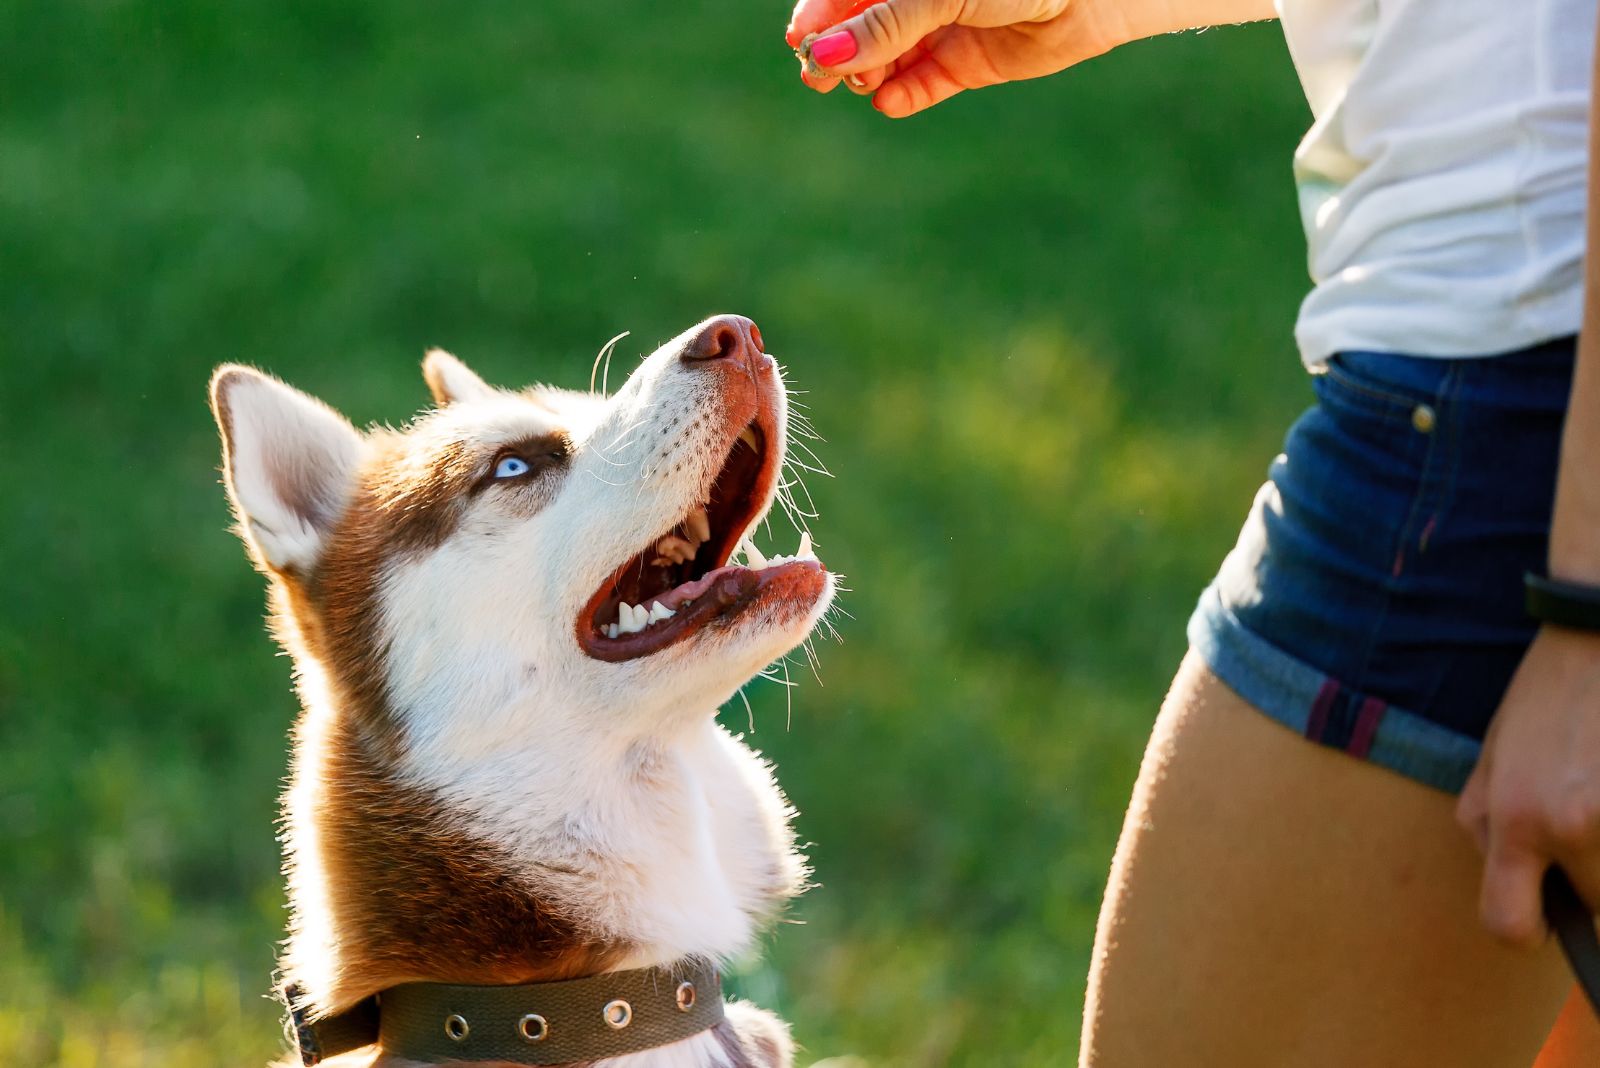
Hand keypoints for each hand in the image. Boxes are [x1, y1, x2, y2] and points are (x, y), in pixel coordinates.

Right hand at [785, 0, 1124, 117]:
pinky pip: (924, 84)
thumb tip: (823, 53)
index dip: (821, 15)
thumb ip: (883, 24)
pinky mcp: (969, 63)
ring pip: (889, 58)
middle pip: (863, 27)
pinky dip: (904, 95)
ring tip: (864, 86)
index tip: (800, 40)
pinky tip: (889, 103)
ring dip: (868, 75)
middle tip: (816, 77)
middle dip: (839, 51)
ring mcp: (946, 28)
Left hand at [1457, 625, 1599, 946]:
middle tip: (1582, 818)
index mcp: (1516, 819)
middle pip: (1592, 905)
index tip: (1540, 911)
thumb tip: (1512, 884)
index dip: (1524, 927)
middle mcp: (1573, 826)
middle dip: (1586, 878)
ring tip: (1596, 790)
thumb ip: (1489, 827)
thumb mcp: (1492, 759)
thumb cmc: (1546, 697)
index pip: (1510, 926)